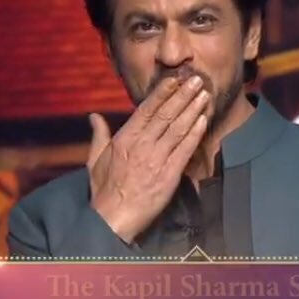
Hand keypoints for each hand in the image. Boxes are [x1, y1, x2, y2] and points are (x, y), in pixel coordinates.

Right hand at [86, 75, 208, 243]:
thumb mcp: (95, 160)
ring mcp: (157, 159)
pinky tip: (204, 120)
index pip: (146, 109)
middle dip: (183, 95)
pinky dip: (195, 133)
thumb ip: (99, 136)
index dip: (162, 92)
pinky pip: (185, 149)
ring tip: (204, 94)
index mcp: (124, 139)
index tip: (175, 79)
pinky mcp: (169, 174)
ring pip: (178, 128)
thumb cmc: (104, 191)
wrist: (113, 219)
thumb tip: (94, 116)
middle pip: (166, 114)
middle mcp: (141, 145)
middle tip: (197, 80)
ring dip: (193, 109)